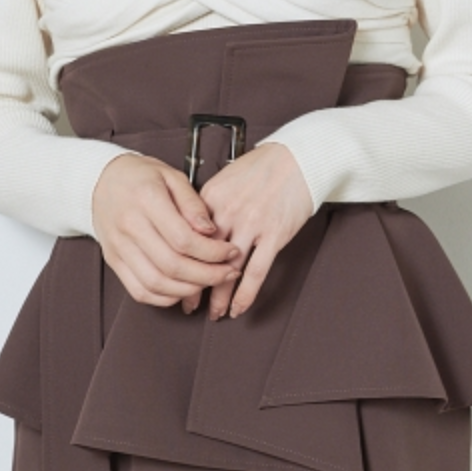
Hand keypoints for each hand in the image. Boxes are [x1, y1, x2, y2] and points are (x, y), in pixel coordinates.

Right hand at [91, 154, 241, 306]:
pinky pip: (140, 291)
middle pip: (172, 265)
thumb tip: (210, 230)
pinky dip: (165, 297)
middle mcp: (129, 226)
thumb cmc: (140, 176)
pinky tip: (184, 288)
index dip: (212, 251)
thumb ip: (192, 203)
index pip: (183, 238)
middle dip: (207, 275)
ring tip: (209, 281)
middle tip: (228, 272)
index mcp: (146, 199)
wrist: (102, 180)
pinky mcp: (114, 261)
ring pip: (156, 283)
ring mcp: (119, 247)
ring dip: (189, 290)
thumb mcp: (172, 175)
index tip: (230, 251)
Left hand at [189, 143, 313, 320]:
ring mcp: (252, 224)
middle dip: (194, 286)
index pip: (187, 237)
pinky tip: (239, 308)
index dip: (179, 262)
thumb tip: (194, 231)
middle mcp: (228, 212)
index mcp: (211, 197)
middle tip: (188, 304)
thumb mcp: (226, 178)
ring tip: (214, 313)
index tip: (174, 277)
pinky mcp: (274, 234)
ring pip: (228, 270)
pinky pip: (256, 272)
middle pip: (203, 257)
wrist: (297, 157)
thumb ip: (208, 205)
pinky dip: (245, 295)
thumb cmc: (263, 166)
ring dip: (219, 296)